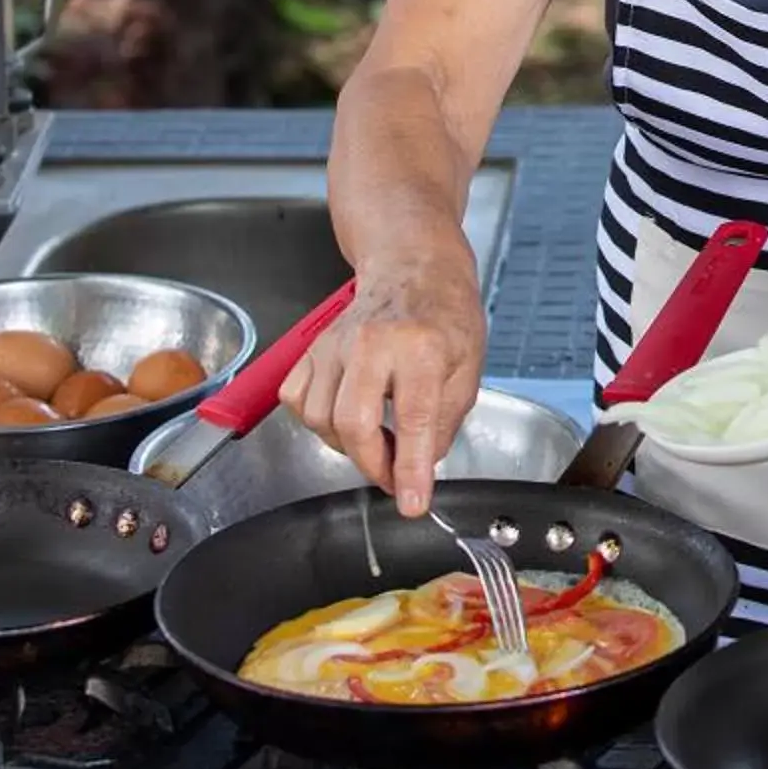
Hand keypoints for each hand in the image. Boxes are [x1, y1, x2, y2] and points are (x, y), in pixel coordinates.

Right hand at [279, 258, 485, 515]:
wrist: (412, 266)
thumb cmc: (444, 313)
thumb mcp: (469, 367)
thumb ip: (445, 422)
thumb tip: (420, 467)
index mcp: (421, 347)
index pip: (414, 420)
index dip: (410, 469)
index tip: (411, 502)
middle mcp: (372, 344)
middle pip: (353, 423)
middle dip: (372, 465)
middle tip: (394, 476)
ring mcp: (335, 344)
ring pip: (321, 418)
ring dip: (348, 446)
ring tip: (379, 440)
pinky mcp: (312, 348)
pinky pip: (298, 400)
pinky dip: (318, 421)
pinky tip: (346, 417)